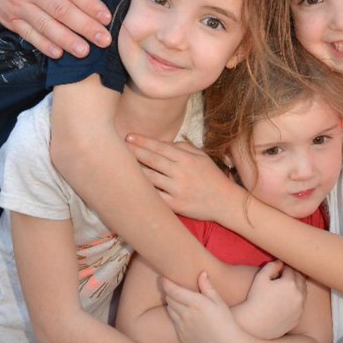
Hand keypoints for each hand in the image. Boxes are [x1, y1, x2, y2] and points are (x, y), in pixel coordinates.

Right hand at [0, 0, 112, 59]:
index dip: (89, 4)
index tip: (106, 16)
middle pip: (61, 10)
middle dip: (85, 27)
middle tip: (105, 39)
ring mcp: (16, 4)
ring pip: (45, 25)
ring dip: (66, 40)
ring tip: (85, 51)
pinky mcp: (7, 16)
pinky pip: (27, 33)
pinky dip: (43, 44)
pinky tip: (58, 53)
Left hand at [124, 137, 241, 219]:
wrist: (225, 201)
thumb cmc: (212, 177)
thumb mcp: (201, 156)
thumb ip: (183, 148)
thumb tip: (163, 144)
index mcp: (186, 158)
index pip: (160, 147)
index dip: (143, 141)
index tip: (129, 136)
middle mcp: (180, 172)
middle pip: (151, 160)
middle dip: (133, 152)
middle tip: (118, 147)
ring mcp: (177, 189)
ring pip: (149, 178)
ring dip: (134, 171)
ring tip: (120, 166)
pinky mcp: (175, 205)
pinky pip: (155, 197)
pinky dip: (143, 192)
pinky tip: (132, 187)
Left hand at [163, 272, 236, 342]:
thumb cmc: (226, 322)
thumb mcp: (219, 302)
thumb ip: (208, 287)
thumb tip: (202, 273)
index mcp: (196, 303)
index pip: (174, 291)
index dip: (166, 284)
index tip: (163, 278)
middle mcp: (186, 315)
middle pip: (170, 299)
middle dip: (169, 292)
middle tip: (172, 287)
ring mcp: (183, 327)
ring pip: (170, 310)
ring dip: (171, 303)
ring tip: (178, 300)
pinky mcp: (182, 337)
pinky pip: (174, 322)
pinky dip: (175, 315)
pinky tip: (184, 315)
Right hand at [239, 261, 305, 338]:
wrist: (254, 324)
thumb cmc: (255, 299)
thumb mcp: (260, 278)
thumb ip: (271, 266)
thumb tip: (280, 263)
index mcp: (290, 283)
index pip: (291, 270)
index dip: (284, 268)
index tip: (279, 270)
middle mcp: (298, 295)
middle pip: (300, 279)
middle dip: (293, 275)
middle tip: (284, 276)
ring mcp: (299, 308)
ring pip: (303, 292)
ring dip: (297, 287)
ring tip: (287, 287)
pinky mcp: (298, 318)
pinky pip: (300, 305)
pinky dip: (297, 300)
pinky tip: (287, 300)